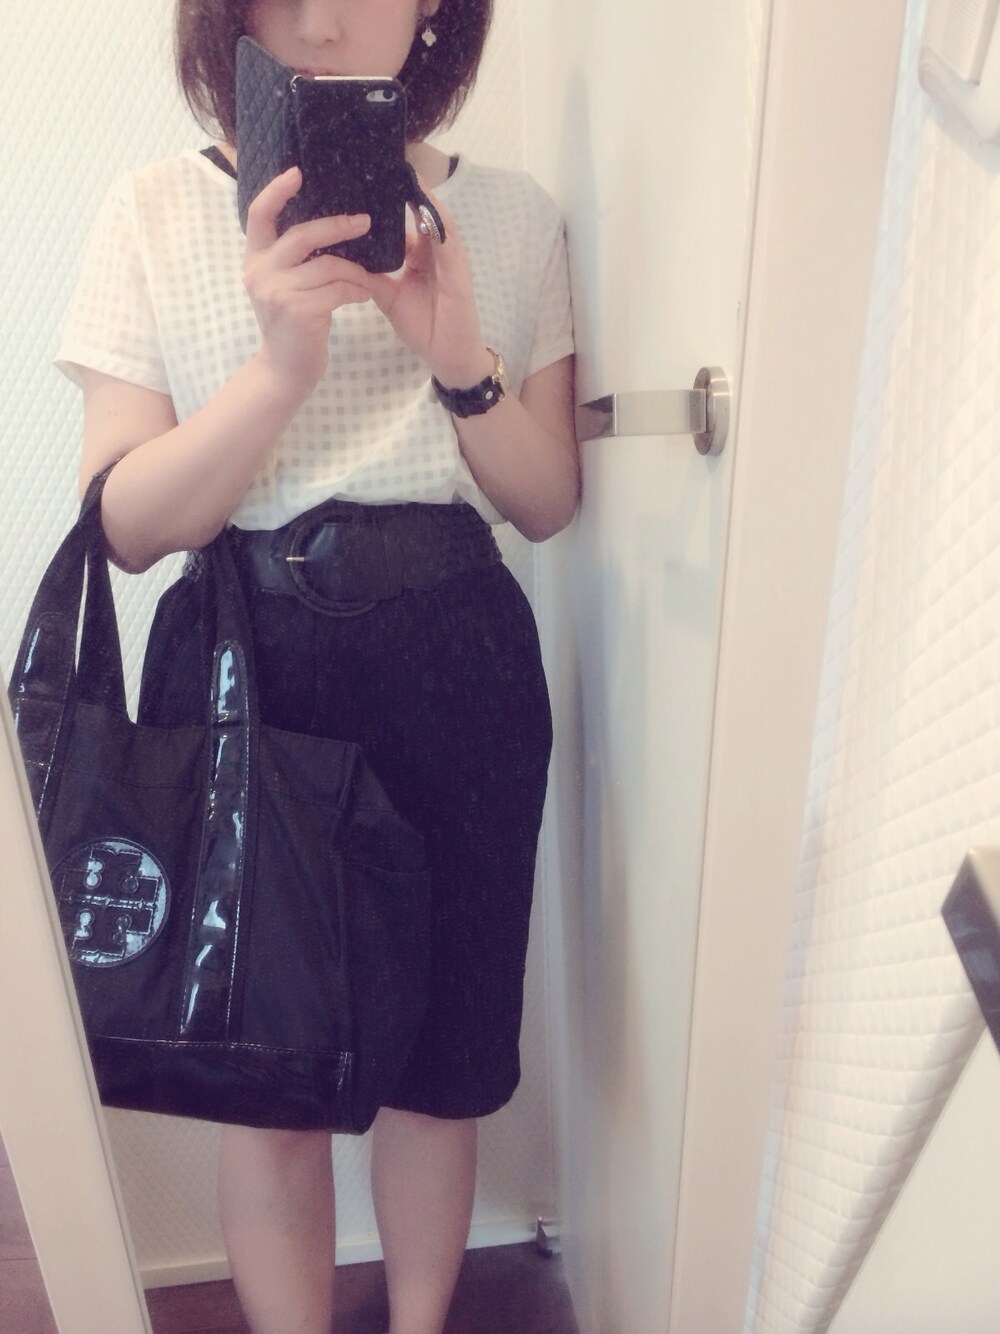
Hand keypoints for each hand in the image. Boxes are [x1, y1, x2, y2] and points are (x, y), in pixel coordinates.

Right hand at [243, 167, 376, 395]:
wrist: (286, 370)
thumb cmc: (293, 325)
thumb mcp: (283, 285)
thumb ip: (293, 258)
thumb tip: (326, 224)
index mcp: (255, 259)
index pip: (258, 215)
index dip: (276, 191)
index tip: (297, 172)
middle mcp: (260, 272)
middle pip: (302, 235)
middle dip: (337, 226)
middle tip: (364, 221)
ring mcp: (277, 292)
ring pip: (328, 266)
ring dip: (356, 270)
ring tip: (371, 276)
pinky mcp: (299, 312)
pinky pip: (338, 290)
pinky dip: (357, 290)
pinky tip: (366, 294)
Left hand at [363, 190, 492, 388]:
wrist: (450, 357)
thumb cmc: (426, 328)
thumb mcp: (391, 299)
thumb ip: (373, 278)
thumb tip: (344, 261)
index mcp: (422, 256)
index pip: (405, 221)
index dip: (390, 202)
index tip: (370, 180)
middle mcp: (438, 252)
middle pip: (423, 213)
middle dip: (408, 189)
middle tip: (387, 162)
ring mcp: (452, 259)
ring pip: (437, 220)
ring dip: (424, 197)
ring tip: (408, 173)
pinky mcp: (459, 272)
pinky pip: (448, 242)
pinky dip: (438, 223)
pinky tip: (425, 206)